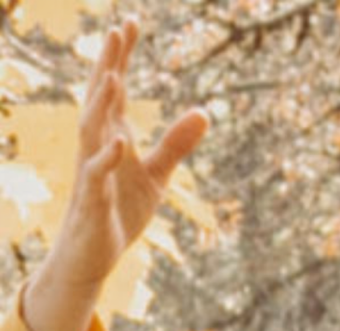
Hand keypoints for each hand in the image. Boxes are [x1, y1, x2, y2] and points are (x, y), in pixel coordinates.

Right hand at [23, 19, 208, 330]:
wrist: (93, 256)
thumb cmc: (119, 212)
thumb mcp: (155, 177)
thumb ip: (175, 145)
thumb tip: (205, 112)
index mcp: (112, 136)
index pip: (115, 90)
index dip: (122, 57)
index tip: (131, 23)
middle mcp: (97, 147)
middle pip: (100, 100)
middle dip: (108, 66)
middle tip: (117, 31)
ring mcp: (92, 172)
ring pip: (92, 132)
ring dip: (101, 106)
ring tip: (114, 76)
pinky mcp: (93, 201)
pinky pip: (97, 176)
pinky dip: (107, 159)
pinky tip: (121, 143)